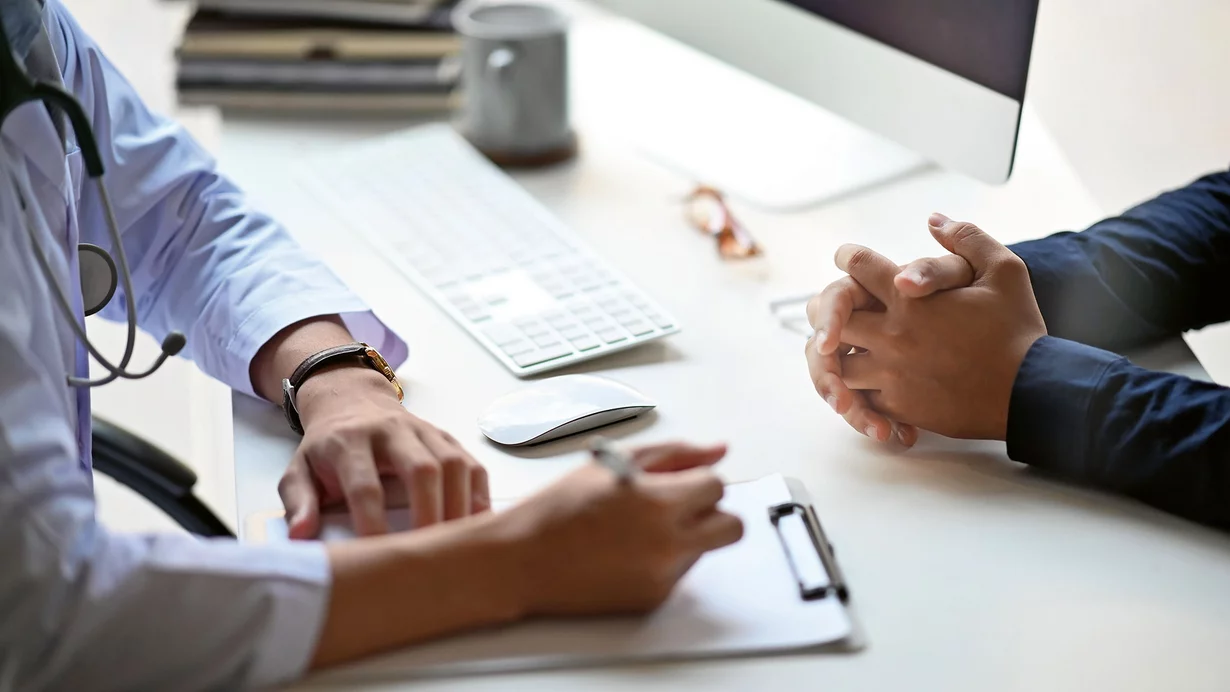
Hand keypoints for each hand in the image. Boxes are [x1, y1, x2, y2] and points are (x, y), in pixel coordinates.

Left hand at [279, 365, 488, 538]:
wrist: (351, 401)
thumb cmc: (327, 447)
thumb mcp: (300, 469)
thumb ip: (298, 502)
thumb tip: (301, 536)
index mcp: (349, 441)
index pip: (364, 484)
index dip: (372, 520)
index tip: (377, 554)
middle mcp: (390, 431)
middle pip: (420, 467)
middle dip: (429, 512)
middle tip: (429, 552)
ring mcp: (422, 431)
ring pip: (452, 463)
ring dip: (459, 504)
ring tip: (458, 542)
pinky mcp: (445, 436)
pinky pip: (471, 462)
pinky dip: (479, 493)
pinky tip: (476, 523)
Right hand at [505, 442, 743, 615]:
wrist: (522, 560)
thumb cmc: (560, 508)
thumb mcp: (616, 463)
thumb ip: (675, 453)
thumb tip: (719, 449)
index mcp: (660, 503)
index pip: (717, 485)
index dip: (696, 479)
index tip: (675, 483)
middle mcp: (668, 543)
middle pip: (731, 527)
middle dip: (712, 513)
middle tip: (678, 508)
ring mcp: (662, 575)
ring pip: (704, 549)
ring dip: (686, 536)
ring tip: (639, 530)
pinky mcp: (652, 599)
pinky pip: (678, 574)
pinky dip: (662, 560)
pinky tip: (625, 552)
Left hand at [819, 213, 1045, 439]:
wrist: (1032, 392)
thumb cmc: (1018, 331)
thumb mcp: (1005, 270)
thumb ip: (967, 238)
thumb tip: (934, 220)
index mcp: (910, 300)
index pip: (857, 266)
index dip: (848, 257)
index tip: (848, 259)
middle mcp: (892, 336)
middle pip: (830, 316)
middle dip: (830, 307)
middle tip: (837, 307)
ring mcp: (891, 374)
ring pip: (836, 362)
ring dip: (837, 352)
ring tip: (845, 346)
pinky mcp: (899, 406)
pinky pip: (859, 397)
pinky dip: (856, 388)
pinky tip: (864, 380)